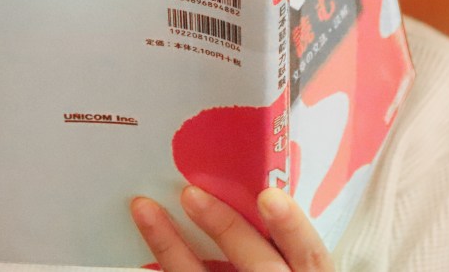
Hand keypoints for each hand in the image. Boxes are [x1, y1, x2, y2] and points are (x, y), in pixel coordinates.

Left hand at [130, 186, 333, 270]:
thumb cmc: (270, 268)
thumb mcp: (288, 261)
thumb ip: (271, 236)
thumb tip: (239, 185)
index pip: (309, 254)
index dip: (292, 227)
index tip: (269, 197)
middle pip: (260, 267)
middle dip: (226, 229)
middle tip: (191, 194)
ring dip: (171, 246)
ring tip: (145, 209)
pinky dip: (164, 269)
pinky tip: (139, 259)